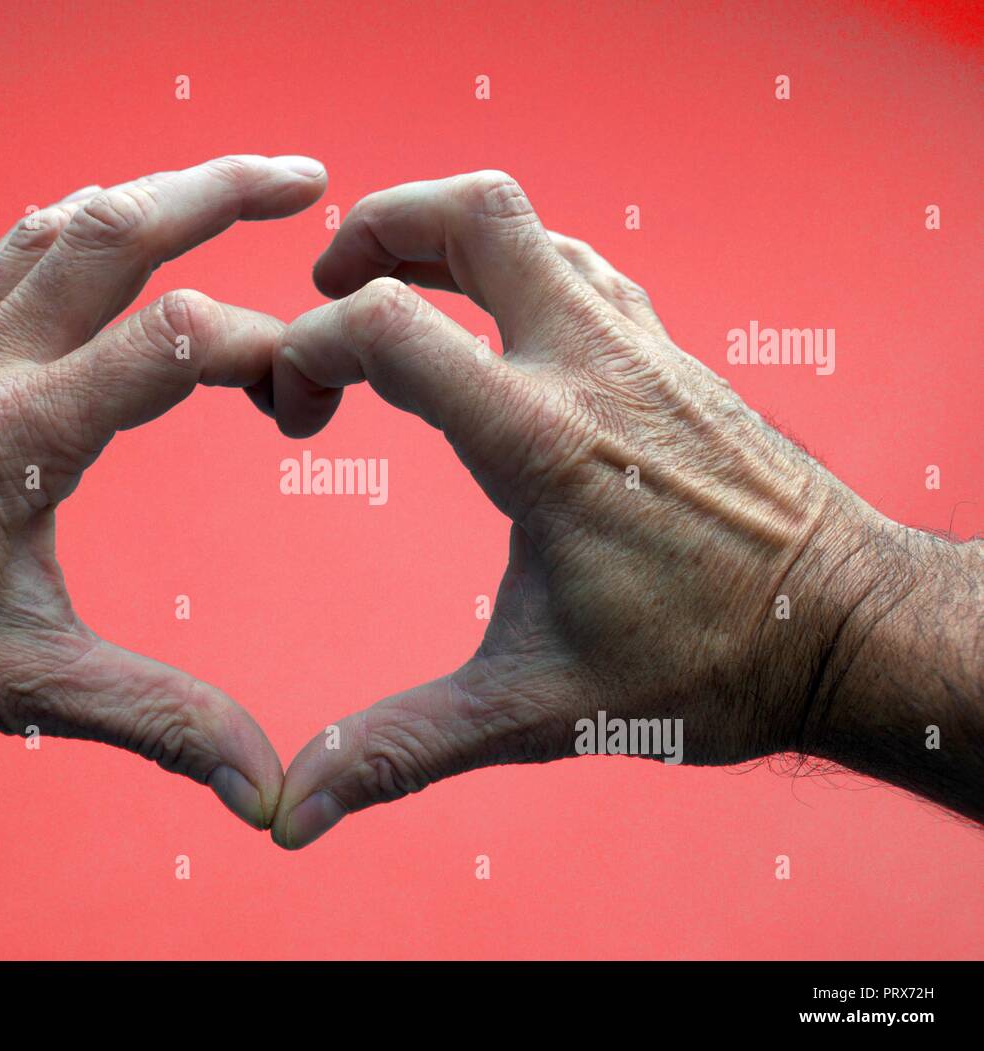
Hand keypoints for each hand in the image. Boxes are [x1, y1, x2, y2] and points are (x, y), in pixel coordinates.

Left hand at [0, 154, 327, 829]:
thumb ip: (161, 723)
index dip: (263, 349)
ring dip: (158, 193)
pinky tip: (118, 227)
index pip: (170, 342)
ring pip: (65, 225)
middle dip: (222, 192)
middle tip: (308, 181)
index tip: (307, 395)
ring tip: (237, 186)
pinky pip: (14, 251)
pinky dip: (83, 224)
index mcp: (17, 440)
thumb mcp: (25, 691)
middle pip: (116, 232)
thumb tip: (264, 789)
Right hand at [268, 171, 982, 847]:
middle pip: (473, 213)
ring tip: (389, 296)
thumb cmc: (705, 666)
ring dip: (442, 240)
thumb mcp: (533, 709)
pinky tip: (490, 331)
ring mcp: (639, 348)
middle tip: (325, 287)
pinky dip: (511, 271)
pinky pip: (577, 267)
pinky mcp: (668, 355)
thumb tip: (295, 812)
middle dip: (377, 227)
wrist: (844, 629)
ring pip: (531, 226)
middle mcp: (592, 366)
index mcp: (541, 440)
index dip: (307, 350)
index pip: (387, 327)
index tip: (296, 412)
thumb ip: (402, 748)